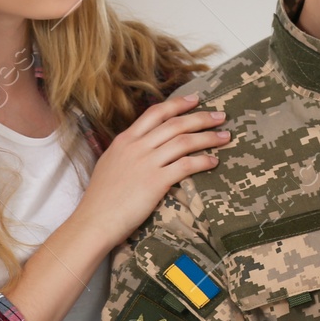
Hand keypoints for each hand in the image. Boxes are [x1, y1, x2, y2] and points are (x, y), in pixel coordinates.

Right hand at [79, 92, 227, 248]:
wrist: (94, 220)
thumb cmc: (102, 198)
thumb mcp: (110, 164)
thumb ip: (128, 151)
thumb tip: (144, 145)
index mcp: (125, 140)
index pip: (155, 113)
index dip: (178, 104)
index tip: (195, 99)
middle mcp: (136, 146)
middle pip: (175, 124)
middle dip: (201, 118)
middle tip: (220, 116)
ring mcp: (146, 163)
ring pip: (184, 141)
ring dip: (208, 137)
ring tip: (225, 137)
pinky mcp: (156, 182)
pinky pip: (186, 165)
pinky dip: (203, 161)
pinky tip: (214, 161)